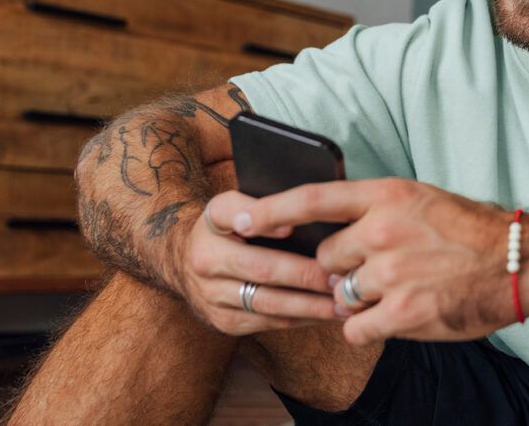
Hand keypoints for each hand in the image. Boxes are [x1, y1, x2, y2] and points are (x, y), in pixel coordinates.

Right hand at [179, 190, 338, 334]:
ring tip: (344, 304)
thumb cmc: (222, 226)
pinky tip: (326, 314)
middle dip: (310, 284)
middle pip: (267, 283)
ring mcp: (214, 303)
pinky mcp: (224, 324)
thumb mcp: (226, 205)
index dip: (289, 255)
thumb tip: (287, 226)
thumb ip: (253, 206)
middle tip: (346, 283)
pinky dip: (300, 320)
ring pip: (270, 309)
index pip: (254, 251)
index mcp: (210, 242)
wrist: (182, 259)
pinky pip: (268, 324)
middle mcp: (207, 275)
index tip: (320, 252)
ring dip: (311, 309)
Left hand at [230, 178, 514, 345]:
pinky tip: (398, 315)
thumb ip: (376, 211)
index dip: (271, 210)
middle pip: (326, 258)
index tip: (240, 219)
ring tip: (399, 291)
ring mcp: (391, 273)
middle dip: (342, 270)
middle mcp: (383, 230)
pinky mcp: (402, 311)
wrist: (517, 263)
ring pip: (341, 295)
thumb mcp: (422, 201)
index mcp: (387, 196)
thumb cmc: (471, 232)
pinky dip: (370, 328)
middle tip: (378, 271)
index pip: (313, 199)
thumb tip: (334, 231)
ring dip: (360, 300)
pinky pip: (356, 328)